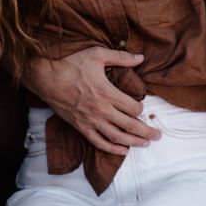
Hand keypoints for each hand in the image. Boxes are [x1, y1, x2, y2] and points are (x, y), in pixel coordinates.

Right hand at [23, 47, 161, 155]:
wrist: (46, 77)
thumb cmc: (71, 63)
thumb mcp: (97, 55)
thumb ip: (121, 57)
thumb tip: (141, 58)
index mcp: (107, 92)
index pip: (132, 107)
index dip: (142, 109)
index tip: (143, 107)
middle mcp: (101, 110)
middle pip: (129, 125)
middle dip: (146, 131)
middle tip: (159, 135)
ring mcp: (90, 120)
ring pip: (117, 137)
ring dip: (134, 142)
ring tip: (146, 144)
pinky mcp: (80, 127)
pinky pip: (98, 142)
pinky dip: (112, 148)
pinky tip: (123, 150)